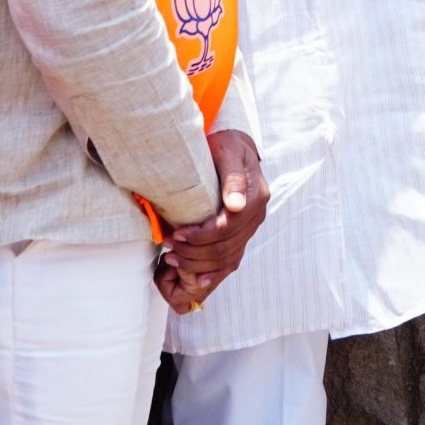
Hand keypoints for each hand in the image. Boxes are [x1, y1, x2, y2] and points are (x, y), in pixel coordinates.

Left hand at [159, 129, 268, 310]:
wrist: (234, 147)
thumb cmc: (227, 145)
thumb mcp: (229, 152)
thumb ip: (233, 178)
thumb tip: (235, 206)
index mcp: (256, 197)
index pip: (227, 227)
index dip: (200, 235)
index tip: (177, 233)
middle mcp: (256, 216)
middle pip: (226, 247)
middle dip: (194, 252)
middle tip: (168, 248)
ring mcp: (250, 228)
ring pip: (227, 258)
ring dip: (198, 263)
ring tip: (172, 258)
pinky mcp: (242, 235)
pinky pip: (232, 261)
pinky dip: (215, 273)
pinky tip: (197, 279)